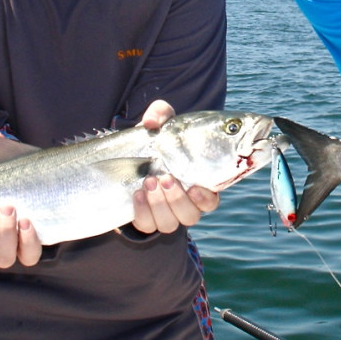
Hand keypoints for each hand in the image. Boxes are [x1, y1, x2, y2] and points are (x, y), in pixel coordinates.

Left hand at [131, 100, 220, 233]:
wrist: (128, 162)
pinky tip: (137, 194)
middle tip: (165, 178)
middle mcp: (185, 205)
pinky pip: (147, 225)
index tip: (195, 188)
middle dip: (177, 199)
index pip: (211, 201)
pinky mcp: (146, 220)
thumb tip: (151, 122)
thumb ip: (160, 114)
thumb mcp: (161, 126)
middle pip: (191, 215)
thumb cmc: (156, 144)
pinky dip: (143, 211)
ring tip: (148, 182)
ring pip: (170, 224)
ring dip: (160, 205)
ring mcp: (165, 215)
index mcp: (198, 186)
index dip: (206, 199)